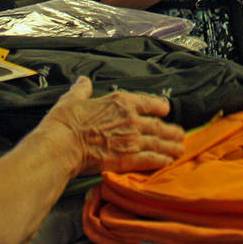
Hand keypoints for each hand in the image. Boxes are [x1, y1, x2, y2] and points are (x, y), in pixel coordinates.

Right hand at [43, 77, 185, 174]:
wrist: (62, 145)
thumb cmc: (65, 121)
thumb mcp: (73, 98)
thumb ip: (82, 89)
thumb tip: (83, 81)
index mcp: (121, 102)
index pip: (149, 102)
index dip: (160, 107)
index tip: (165, 110)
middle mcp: (132, 120)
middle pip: (158, 126)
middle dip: (171, 131)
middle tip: (180, 135)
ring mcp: (132, 141)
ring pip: (158, 143)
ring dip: (171, 147)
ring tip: (180, 149)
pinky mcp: (128, 160)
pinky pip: (151, 160)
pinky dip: (162, 161)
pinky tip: (169, 162)